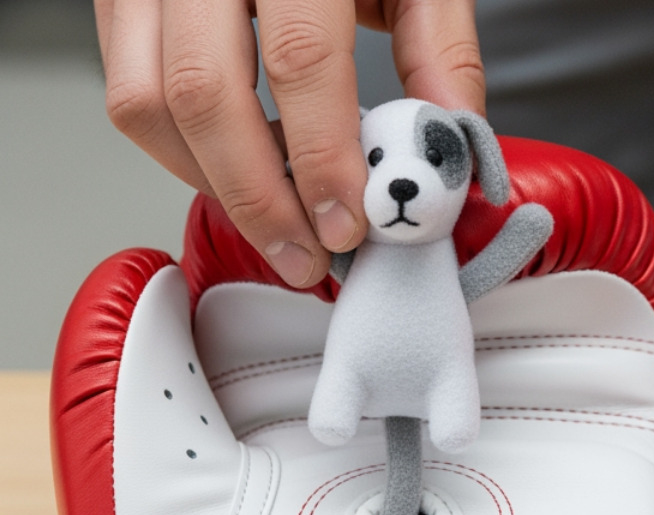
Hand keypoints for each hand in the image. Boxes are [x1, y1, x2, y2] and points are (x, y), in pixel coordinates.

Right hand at [96, 0, 483, 287]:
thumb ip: (441, 47)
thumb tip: (453, 138)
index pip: (299, 57)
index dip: (322, 154)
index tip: (347, 223)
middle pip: (203, 91)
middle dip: (258, 196)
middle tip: (308, 255)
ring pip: (146, 101)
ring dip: (212, 185)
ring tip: (279, 227)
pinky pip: (126, 90)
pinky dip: (182, 152)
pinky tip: (243, 176)